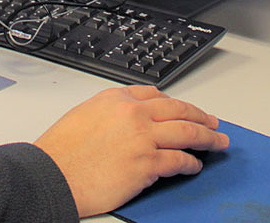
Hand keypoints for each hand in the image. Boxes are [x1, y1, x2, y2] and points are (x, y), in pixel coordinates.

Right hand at [34, 85, 228, 217]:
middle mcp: (132, 113)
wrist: (52, 174)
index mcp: (116, 98)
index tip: (185, 110)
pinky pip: (179, 160)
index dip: (176, 103)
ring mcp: (142, 137)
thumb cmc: (62, 151)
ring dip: (207, 138)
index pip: (156, 95)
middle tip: (214, 123)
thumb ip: (111, 112)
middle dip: (201, 117)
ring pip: (187, 132)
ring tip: (217, 142)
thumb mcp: (85, 115)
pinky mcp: (147, 163)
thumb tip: (130, 121)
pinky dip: (191, 163)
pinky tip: (195, 165)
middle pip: (179, 110)